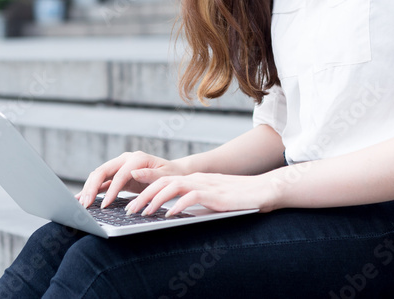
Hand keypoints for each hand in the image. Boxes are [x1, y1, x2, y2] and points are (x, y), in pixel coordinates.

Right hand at [74, 151, 184, 208]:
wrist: (173, 172)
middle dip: (92, 188)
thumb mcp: (165, 176)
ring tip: (81, 204)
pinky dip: (92, 189)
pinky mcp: (117, 175)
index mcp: (136, 158)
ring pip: (98, 175)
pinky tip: (82, 198)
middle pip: (102, 171)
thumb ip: (150, 175)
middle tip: (85, 205)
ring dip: (88, 188)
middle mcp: (125, 159)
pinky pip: (102, 181)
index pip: (119, 175)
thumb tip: (134, 173)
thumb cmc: (171, 175)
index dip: (111, 190)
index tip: (105, 205)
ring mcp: (119, 166)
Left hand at [122, 172, 279, 217]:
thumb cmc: (240, 197)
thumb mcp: (213, 198)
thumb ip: (197, 201)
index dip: (146, 185)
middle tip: (129, 209)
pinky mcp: (215, 194)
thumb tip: (178, 211)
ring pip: (173, 187)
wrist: (265, 190)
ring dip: (155, 200)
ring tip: (143, 213)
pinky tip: (168, 215)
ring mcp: (205, 185)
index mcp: (195, 179)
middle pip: (163, 182)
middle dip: (144, 195)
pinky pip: (191, 197)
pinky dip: (177, 206)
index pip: (165, 179)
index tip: (131, 196)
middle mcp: (197, 179)